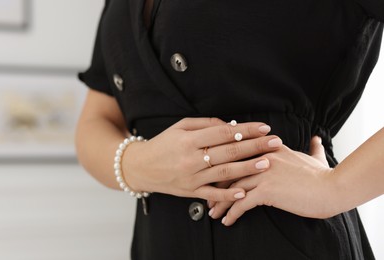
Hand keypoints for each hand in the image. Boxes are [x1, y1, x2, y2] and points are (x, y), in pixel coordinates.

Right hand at [122, 117, 282, 200]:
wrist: (141, 167)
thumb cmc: (163, 144)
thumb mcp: (179, 127)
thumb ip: (204, 124)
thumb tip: (229, 125)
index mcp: (189, 139)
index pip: (223, 133)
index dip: (246, 130)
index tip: (264, 127)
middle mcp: (191, 158)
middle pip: (229, 151)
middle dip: (255, 146)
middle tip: (275, 142)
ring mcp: (191, 177)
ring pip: (224, 172)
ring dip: (248, 168)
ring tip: (267, 163)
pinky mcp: (189, 191)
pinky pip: (211, 193)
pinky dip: (227, 193)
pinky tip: (243, 191)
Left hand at [209, 136, 335, 224]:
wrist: (333, 188)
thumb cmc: (324, 176)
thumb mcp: (315, 157)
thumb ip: (312, 148)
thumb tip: (316, 139)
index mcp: (270, 148)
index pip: (238, 155)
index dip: (225, 167)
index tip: (215, 177)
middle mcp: (263, 158)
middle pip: (230, 171)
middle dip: (216, 186)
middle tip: (207, 197)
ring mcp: (264, 173)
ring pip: (232, 188)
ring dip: (220, 203)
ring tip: (213, 213)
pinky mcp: (267, 190)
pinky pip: (241, 203)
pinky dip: (232, 213)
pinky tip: (227, 221)